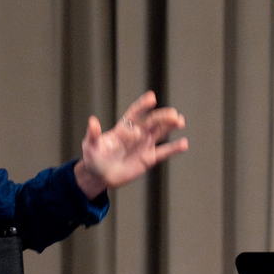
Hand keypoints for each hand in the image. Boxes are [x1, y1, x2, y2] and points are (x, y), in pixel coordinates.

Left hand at [73, 91, 188, 197]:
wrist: (100, 176)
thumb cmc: (93, 158)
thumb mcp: (90, 146)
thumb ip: (93, 134)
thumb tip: (92, 121)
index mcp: (123, 128)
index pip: (134, 113)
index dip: (143, 105)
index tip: (152, 98)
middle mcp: (136, 134)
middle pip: (152, 122)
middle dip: (163, 117)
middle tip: (174, 115)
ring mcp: (144, 145)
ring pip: (160, 133)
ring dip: (170, 126)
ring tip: (180, 121)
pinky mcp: (149, 159)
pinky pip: (163, 152)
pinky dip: (174, 148)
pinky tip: (184, 143)